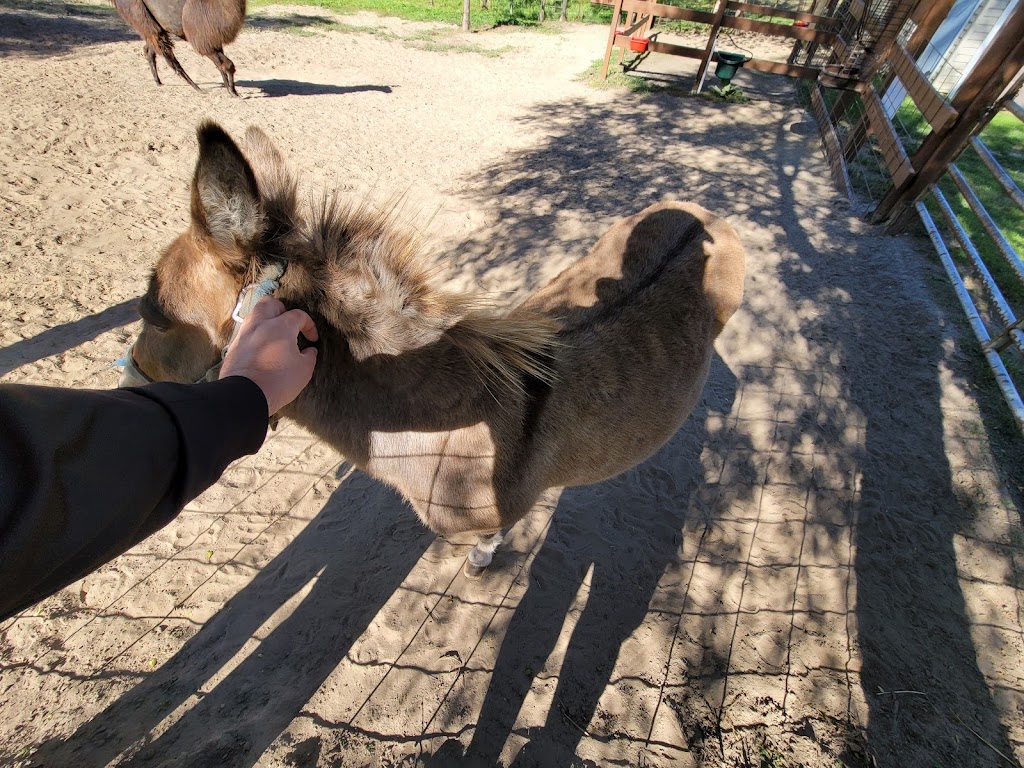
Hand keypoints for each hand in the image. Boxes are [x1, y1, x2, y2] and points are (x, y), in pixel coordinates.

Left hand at [219, 297, 317, 415]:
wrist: (245, 395)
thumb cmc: (278, 381)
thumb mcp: (304, 370)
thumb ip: (309, 356)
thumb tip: (309, 350)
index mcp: (280, 326)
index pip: (298, 315)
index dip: (309, 325)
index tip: (312, 339)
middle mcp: (260, 325)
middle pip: (270, 303)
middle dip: (282, 311)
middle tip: (289, 326)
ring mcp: (244, 335)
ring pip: (255, 316)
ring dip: (267, 322)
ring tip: (275, 337)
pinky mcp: (234, 347)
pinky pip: (247, 333)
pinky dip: (256, 336)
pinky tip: (263, 350)